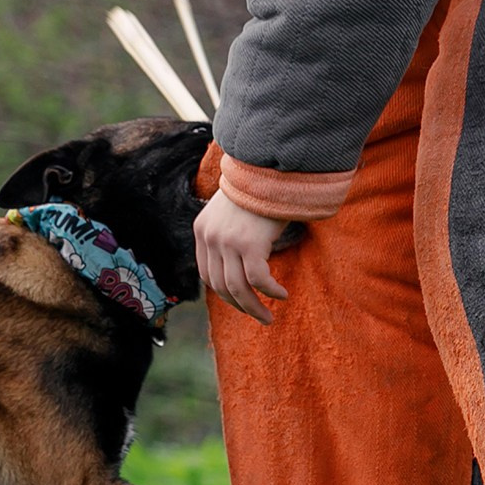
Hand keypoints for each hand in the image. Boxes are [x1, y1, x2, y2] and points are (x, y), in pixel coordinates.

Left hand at [195, 190, 291, 323]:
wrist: (271, 167)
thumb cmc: (259, 189)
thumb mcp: (232, 212)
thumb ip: (227, 234)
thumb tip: (238, 263)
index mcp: (202, 230)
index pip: (207, 275)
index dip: (224, 293)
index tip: (241, 302)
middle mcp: (210, 238)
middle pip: (221, 286)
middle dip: (240, 306)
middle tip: (259, 317)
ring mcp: (227, 242)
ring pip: (238, 288)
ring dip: (254, 307)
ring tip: (269, 317)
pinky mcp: (248, 244)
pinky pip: (258, 280)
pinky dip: (270, 291)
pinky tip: (282, 294)